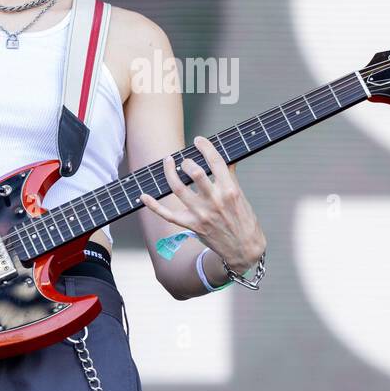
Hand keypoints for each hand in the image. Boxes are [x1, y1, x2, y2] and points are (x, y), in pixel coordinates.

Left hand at [138, 135, 266, 271]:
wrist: (244, 250)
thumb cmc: (245, 221)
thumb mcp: (241, 196)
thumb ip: (230, 177)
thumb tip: (225, 160)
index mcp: (230, 190)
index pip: (216, 161)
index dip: (205, 147)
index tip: (198, 140)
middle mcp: (215, 201)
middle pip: (196, 173)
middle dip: (188, 161)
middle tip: (185, 160)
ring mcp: (202, 214)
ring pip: (179, 189)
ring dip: (170, 173)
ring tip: (168, 163)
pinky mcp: (192, 226)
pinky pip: (168, 215)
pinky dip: (153, 206)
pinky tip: (144, 196)